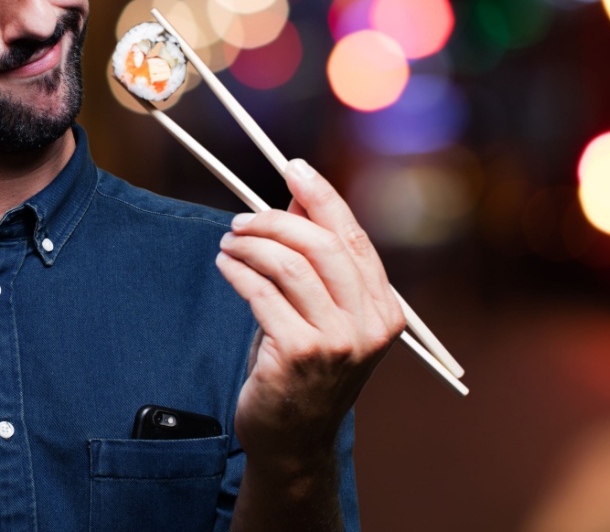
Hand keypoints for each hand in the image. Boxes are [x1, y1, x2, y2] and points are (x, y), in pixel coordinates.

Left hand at [215, 159, 403, 468]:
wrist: (293, 441)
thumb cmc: (304, 371)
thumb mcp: (321, 314)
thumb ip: (317, 263)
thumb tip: (297, 202)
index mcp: (384, 310)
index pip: (353, 238)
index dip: (323, 197)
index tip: (293, 167)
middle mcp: (369, 325)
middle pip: (321, 245)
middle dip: (274, 222)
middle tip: (241, 221)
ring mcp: (337, 342)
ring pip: (289, 265)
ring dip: (249, 245)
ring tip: (228, 244)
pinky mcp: (298, 354)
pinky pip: (261, 293)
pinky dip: (237, 271)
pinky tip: (225, 266)